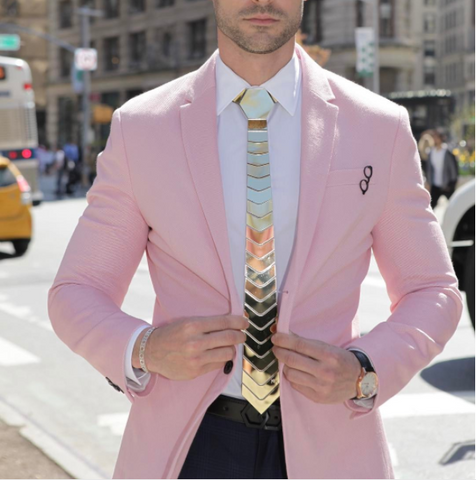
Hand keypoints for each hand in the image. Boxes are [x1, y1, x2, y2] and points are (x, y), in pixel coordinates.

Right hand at [133, 315, 247, 380]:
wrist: (150, 351)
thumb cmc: (171, 334)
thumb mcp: (187, 322)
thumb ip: (208, 324)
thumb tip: (232, 324)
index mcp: (193, 325)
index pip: (225, 322)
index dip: (239, 322)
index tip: (245, 322)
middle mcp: (195, 342)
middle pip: (230, 338)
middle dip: (240, 336)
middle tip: (242, 335)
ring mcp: (196, 358)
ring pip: (227, 353)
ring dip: (232, 349)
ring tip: (229, 346)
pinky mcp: (195, 371)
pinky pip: (218, 365)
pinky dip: (222, 359)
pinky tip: (218, 355)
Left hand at [271, 332, 361, 403]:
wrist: (360, 380)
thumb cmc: (342, 360)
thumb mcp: (328, 347)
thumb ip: (306, 343)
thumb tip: (284, 335)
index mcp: (329, 355)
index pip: (300, 345)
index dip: (284, 340)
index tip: (275, 337)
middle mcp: (325, 371)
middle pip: (292, 359)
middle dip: (279, 351)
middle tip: (276, 348)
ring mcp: (321, 386)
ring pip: (290, 373)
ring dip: (285, 365)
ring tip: (289, 361)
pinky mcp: (318, 397)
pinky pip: (295, 385)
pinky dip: (292, 377)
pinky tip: (297, 372)